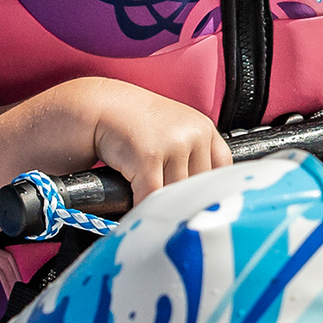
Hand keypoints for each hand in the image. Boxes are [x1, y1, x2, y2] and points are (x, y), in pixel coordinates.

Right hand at [82, 80, 231, 202]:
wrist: (100, 107)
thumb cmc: (135, 125)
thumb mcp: (174, 133)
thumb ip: (192, 158)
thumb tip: (206, 201)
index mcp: (204, 129)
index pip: (222, 171)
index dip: (210, 192)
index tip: (203, 208)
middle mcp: (194, 134)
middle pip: (198, 187)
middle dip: (181, 202)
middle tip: (171, 214)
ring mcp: (172, 144)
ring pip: (176, 194)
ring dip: (162, 207)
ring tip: (152, 212)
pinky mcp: (148, 157)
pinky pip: (153, 196)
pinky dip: (145, 210)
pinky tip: (139, 215)